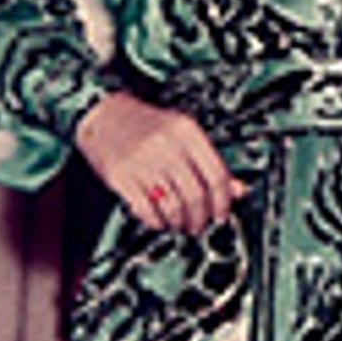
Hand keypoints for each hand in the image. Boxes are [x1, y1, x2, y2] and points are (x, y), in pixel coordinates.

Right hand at [75, 90, 242, 234]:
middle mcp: (166, 145)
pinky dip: (156, 222)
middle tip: (198, 225)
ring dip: (179, 223)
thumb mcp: (183, 135)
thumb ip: (210, 162)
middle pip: (195, 195)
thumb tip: (238, 190)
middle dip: (200, 218)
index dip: (223, 202)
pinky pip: (146, 210)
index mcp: (187, 132)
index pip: (216, 175)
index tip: (222, 214)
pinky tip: (159, 220)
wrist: (103, 115)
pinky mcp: (121, 176)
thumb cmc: (146, 126)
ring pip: (173, 206)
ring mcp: (142, 161)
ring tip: (179, 224)